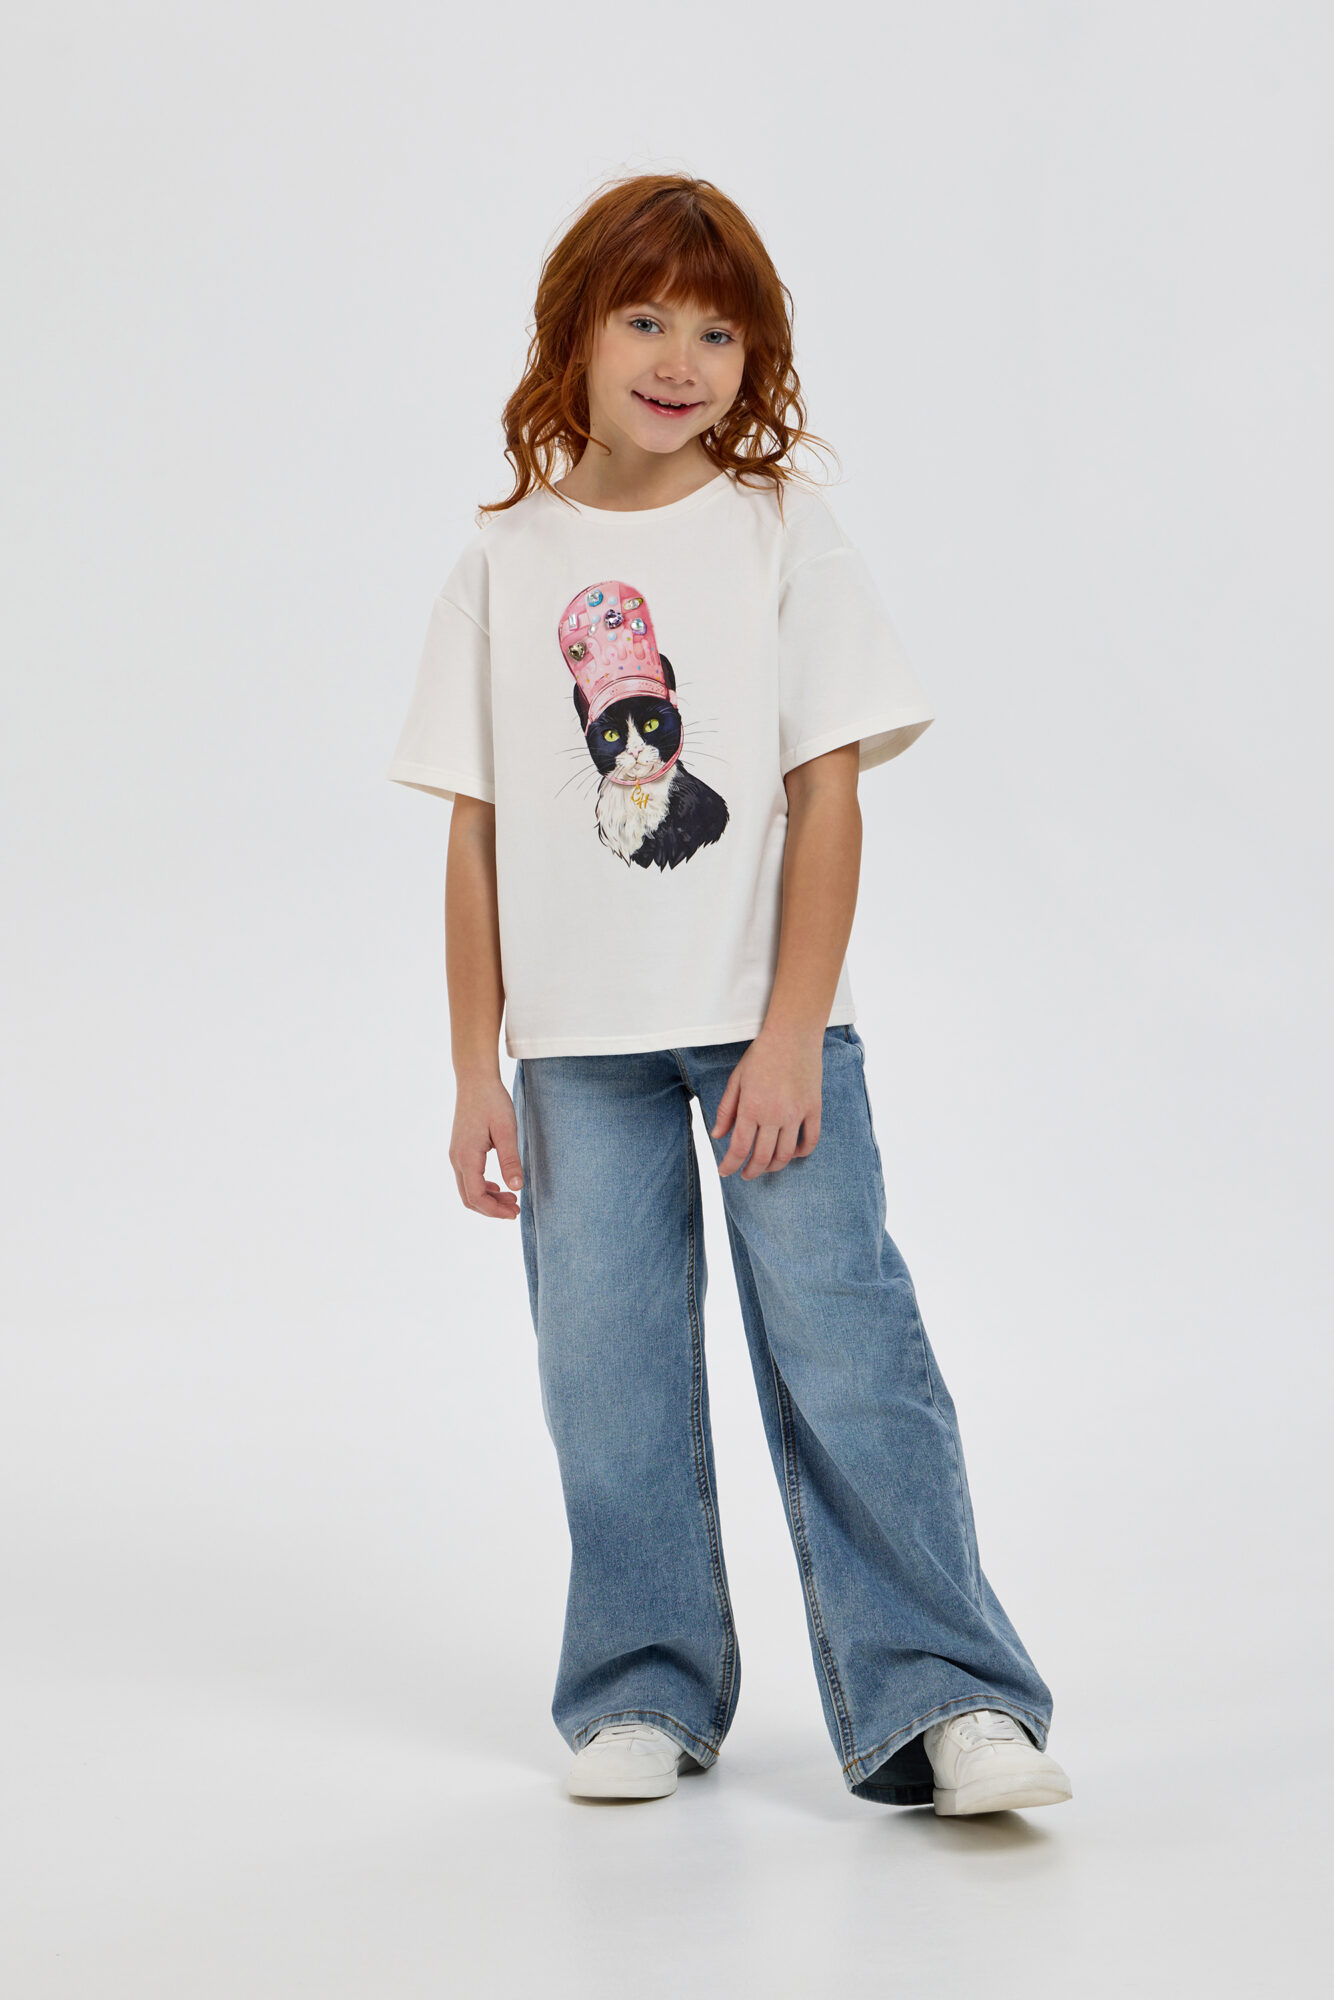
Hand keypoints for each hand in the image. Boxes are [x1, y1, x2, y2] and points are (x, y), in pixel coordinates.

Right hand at [450, 1074, 524, 1217]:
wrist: (475, 1080)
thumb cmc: (492, 1101)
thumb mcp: (507, 1130)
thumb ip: (510, 1160)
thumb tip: (517, 1187)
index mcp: (467, 1157)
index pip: (477, 1196)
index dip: (495, 1210)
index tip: (515, 1212)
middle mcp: (457, 1159)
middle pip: (469, 1198)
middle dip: (492, 1209)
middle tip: (516, 1210)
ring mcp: (456, 1155)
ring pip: (468, 1189)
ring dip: (488, 1199)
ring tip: (512, 1199)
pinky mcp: (460, 1150)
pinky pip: (468, 1178)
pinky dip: (483, 1188)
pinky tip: (499, 1185)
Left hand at [711, 1026, 823, 1178]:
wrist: (792, 1036)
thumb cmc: (761, 1055)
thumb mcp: (736, 1080)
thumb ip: (726, 1110)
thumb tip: (718, 1135)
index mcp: (751, 1108)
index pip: (739, 1148)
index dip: (730, 1165)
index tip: (725, 1172)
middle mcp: (774, 1115)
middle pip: (762, 1157)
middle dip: (751, 1171)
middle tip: (745, 1175)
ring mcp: (797, 1114)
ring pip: (786, 1154)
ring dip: (774, 1166)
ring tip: (766, 1167)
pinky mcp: (814, 1109)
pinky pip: (811, 1140)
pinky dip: (802, 1153)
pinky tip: (793, 1154)